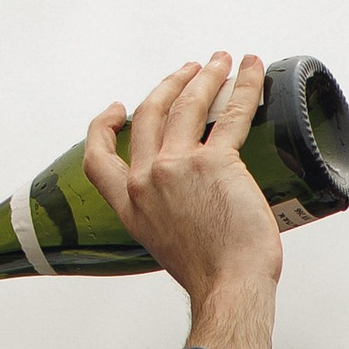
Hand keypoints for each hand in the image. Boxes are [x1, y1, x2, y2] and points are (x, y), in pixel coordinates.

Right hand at [82, 55, 281, 348]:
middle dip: (170, 85)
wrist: (230, 288)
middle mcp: (147, 181)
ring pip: (188, 104)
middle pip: (150, 115)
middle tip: (189, 71)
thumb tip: (192, 202)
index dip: (103, 127)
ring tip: (221, 61)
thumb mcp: (167, 245)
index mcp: (131, 206)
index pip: (98, 158)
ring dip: (205, 76)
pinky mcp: (215, 162)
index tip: (119, 109)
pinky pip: (232, 113)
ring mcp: (177, 168)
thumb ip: (168, 215)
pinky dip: (245, 87)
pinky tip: (251, 70)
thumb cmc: (211, 276)